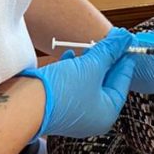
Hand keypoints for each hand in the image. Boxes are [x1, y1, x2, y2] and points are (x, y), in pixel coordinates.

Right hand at [19, 28, 134, 138]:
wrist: (27, 104)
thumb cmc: (64, 91)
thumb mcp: (92, 66)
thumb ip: (110, 50)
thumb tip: (125, 37)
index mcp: (107, 113)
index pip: (122, 82)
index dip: (124, 59)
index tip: (127, 43)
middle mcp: (93, 117)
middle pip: (105, 82)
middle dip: (105, 59)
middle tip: (109, 39)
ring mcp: (75, 112)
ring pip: (88, 82)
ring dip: (89, 62)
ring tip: (89, 45)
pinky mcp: (60, 105)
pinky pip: (73, 84)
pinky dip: (74, 69)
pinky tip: (70, 56)